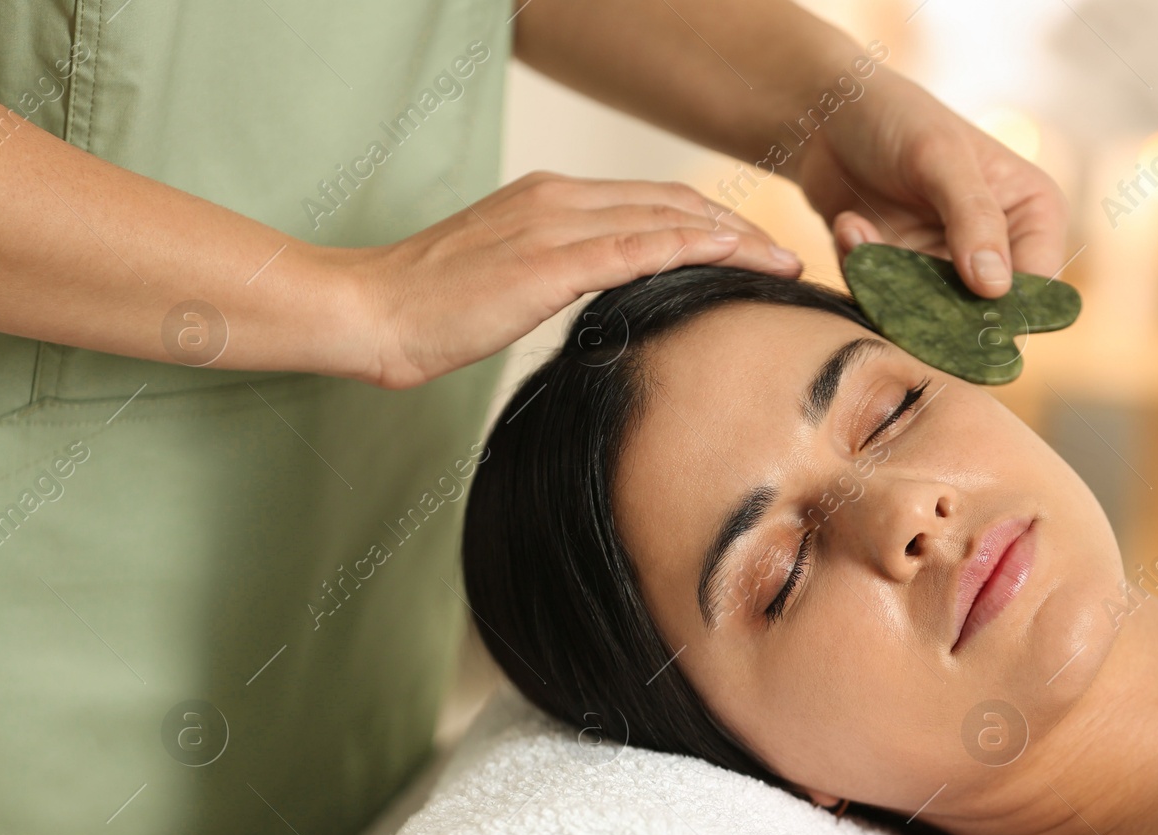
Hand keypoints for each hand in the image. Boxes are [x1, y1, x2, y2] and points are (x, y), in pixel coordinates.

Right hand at [350, 171, 801, 388]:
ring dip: (734, 239)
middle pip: (673, 202)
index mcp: (551, 200)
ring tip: (781, 265)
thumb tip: (611, 302)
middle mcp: (559, 198)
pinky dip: (691, 247)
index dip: (712, 223)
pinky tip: (732, 256)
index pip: (652, 203)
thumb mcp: (510, 283)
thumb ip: (562, 276)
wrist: (370, 312)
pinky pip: (635, 247)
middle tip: (787, 262)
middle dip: (739, 229)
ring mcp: (554, 224)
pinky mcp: (547, 261)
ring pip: (666, 217)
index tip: (756, 253)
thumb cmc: (432, 311)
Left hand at [792, 69, 1067, 297]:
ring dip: (889, 285)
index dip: (1007, 309)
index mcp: (1032, 214)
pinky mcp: (902, 280)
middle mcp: (998, 249)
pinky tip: (849, 223)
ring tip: (857, 228)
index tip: (960, 306)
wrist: (830, 115)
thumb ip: (973, 218)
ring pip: (931, 319)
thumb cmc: (896, 118)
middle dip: (936, 307)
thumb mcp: (939, 157)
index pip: (1039, 285)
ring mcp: (947, 269)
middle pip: (985, 315)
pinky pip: (887, 305)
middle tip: (896, 278)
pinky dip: (862, 273)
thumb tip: (996, 288)